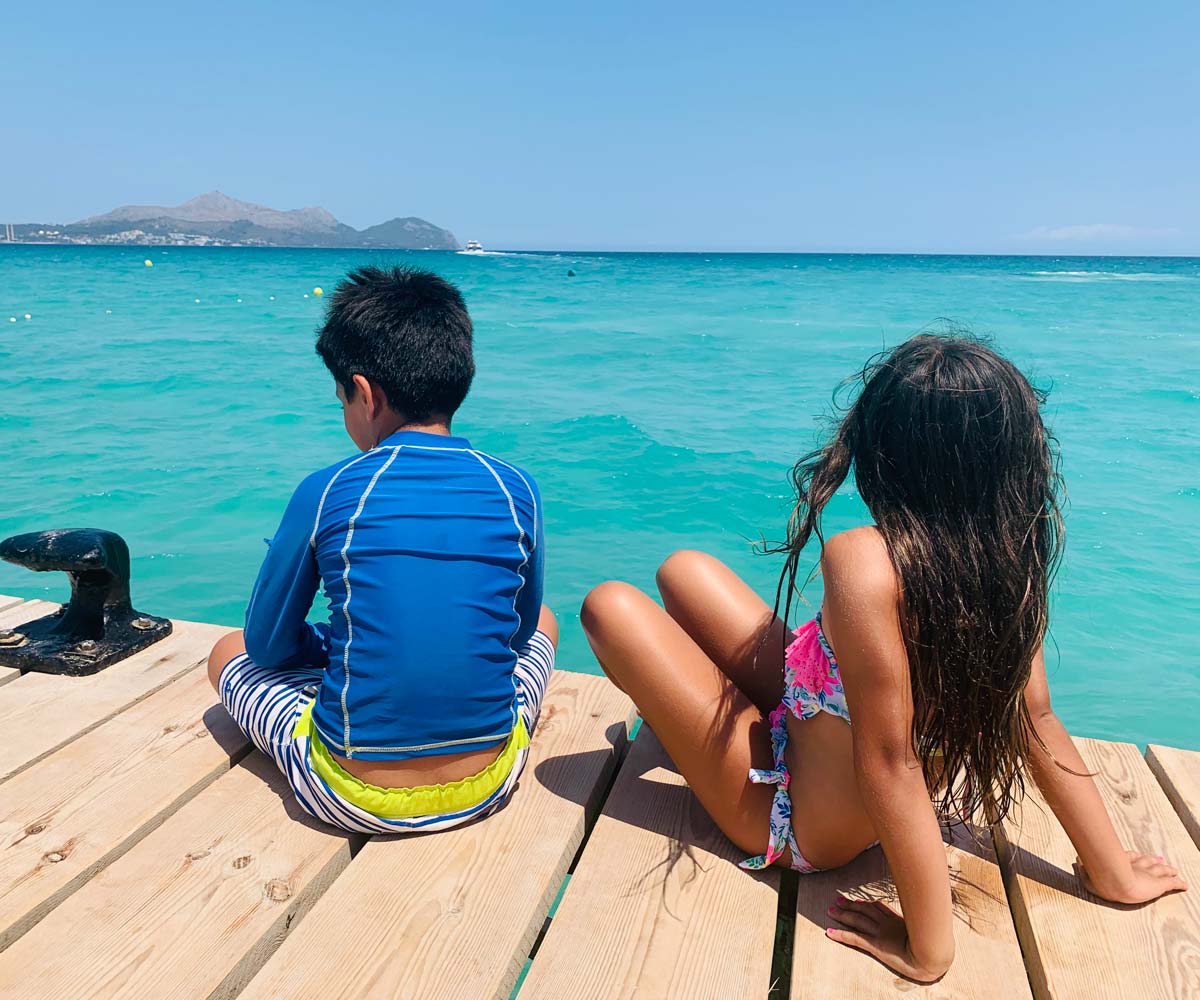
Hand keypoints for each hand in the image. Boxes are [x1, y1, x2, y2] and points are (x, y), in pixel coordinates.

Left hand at [826, 896, 947, 982]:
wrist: (931, 956)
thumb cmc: (932, 948)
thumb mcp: (925, 934)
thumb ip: (919, 926)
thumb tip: (925, 923)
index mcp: (898, 921)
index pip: (878, 908)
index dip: (866, 903)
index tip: (857, 900)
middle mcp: (887, 924)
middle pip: (865, 910)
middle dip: (850, 905)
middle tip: (838, 900)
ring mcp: (880, 934)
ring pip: (857, 921)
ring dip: (843, 915)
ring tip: (830, 911)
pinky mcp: (876, 945)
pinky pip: (855, 938)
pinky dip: (841, 934)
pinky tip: (829, 932)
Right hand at [1079, 850, 1187, 904]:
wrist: (1115, 882)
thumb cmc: (1101, 879)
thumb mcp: (1087, 874)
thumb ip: (1083, 868)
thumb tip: (1077, 859)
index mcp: (1120, 863)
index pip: (1129, 858)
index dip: (1134, 857)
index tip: (1136, 856)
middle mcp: (1135, 866)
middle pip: (1147, 862)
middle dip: (1153, 862)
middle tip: (1159, 861)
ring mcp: (1148, 875)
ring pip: (1161, 870)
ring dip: (1166, 870)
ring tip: (1172, 870)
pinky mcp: (1160, 885)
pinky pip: (1172, 883)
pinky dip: (1179, 884)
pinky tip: (1185, 885)